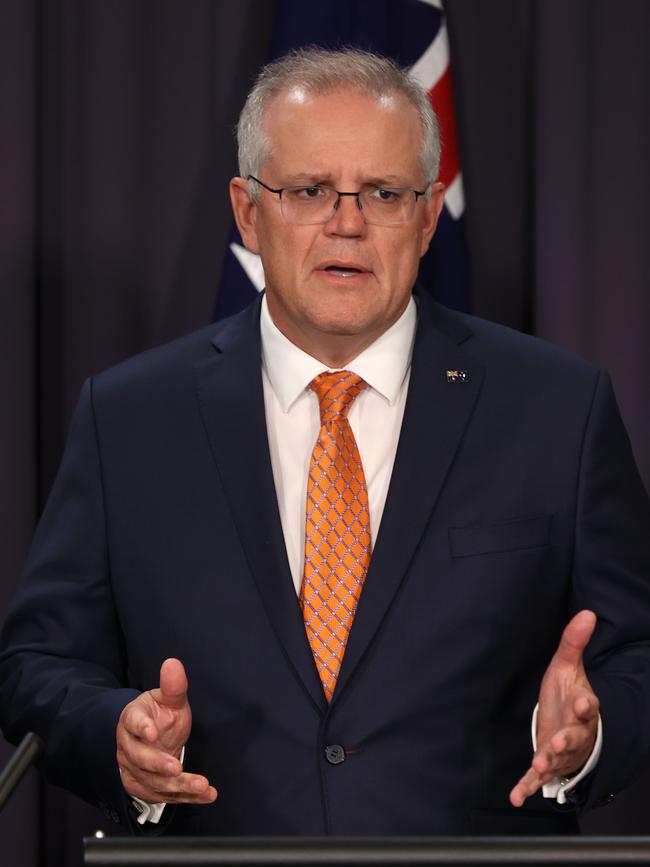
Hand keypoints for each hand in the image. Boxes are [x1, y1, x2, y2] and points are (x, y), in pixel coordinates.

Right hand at [116, 657, 216, 804]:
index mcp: (132, 719)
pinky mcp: (145, 787)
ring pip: (152, 782)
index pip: (133, 723)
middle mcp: (129, 747)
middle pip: (139, 759)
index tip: (153, 732)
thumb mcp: (168, 699)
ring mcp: (134, 770)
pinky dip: (186, 797)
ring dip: (177, 786)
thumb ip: (173, 686)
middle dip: (158, 765)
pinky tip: (206, 794)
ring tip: (202, 785)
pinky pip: (164, 796)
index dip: (142, 728)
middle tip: (177, 768)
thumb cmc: (160, 715)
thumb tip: (173, 663)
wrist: (152, 737)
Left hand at [510, 609, 598, 806]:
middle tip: (558, 743)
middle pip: (574, 738)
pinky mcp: (547, 763)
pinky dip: (527, 787)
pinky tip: (515, 796)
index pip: (587, 706)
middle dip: (566, 741)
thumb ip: (574, 641)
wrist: (567, 720)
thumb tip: (587, 612)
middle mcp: (576, 732)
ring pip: (558, 760)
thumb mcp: (567, 665)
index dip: (584, 705)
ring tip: (538, 766)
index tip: (582, 702)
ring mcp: (562, 751)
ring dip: (548, 764)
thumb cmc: (567, 692)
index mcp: (582, 706)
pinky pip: (538, 779)